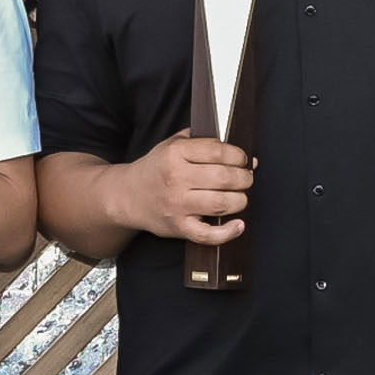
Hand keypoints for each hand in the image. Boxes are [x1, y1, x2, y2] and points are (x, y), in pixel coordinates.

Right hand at [113, 134, 255, 248]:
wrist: (129, 196)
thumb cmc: (157, 169)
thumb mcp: (173, 143)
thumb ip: (202, 140)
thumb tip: (240, 151)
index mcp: (175, 153)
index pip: (218, 151)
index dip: (238, 156)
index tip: (242, 160)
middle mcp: (176, 178)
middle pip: (224, 177)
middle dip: (244, 178)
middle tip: (245, 178)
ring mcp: (177, 205)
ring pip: (221, 204)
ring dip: (240, 200)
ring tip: (240, 196)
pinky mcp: (179, 227)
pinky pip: (208, 234)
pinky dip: (228, 232)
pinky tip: (238, 224)